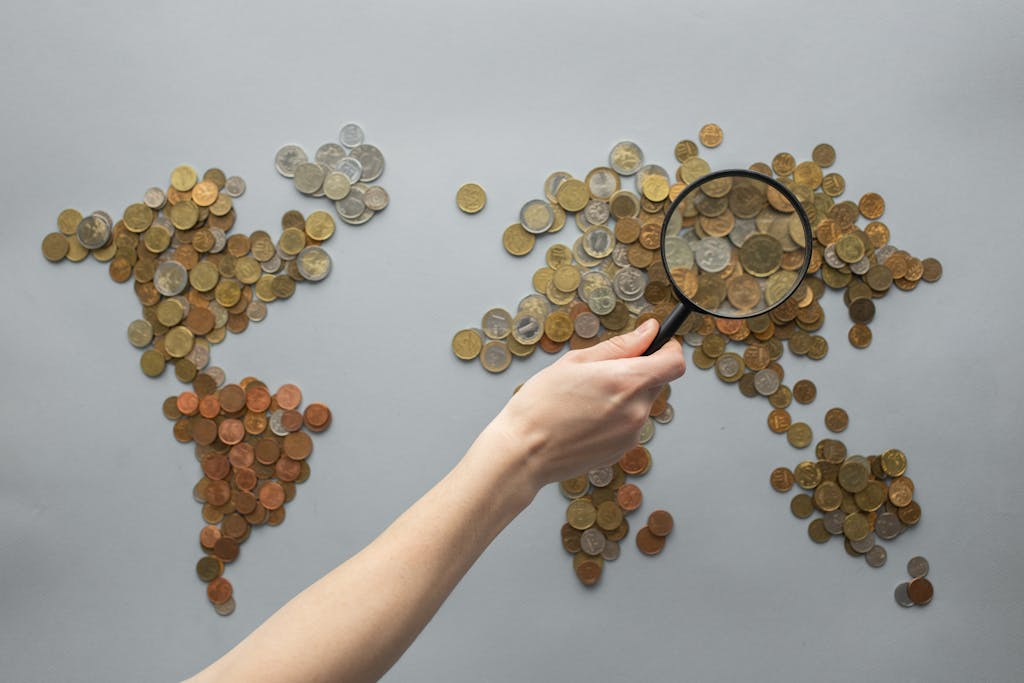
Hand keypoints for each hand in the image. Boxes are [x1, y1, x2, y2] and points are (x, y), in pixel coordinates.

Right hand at [489, 319, 685, 488]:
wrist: (524, 452)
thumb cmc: (540, 405)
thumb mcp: (575, 362)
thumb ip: (619, 346)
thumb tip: (649, 332)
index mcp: (626, 382)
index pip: (674, 363)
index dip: (668, 350)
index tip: (655, 345)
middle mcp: (636, 410)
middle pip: (657, 382)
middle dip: (638, 372)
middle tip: (601, 374)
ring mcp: (631, 434)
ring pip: (642, 404)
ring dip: (625, 396)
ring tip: (587, 400)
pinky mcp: (623, 450)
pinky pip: (629, 425)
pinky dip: (616, 417)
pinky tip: (586, 418)